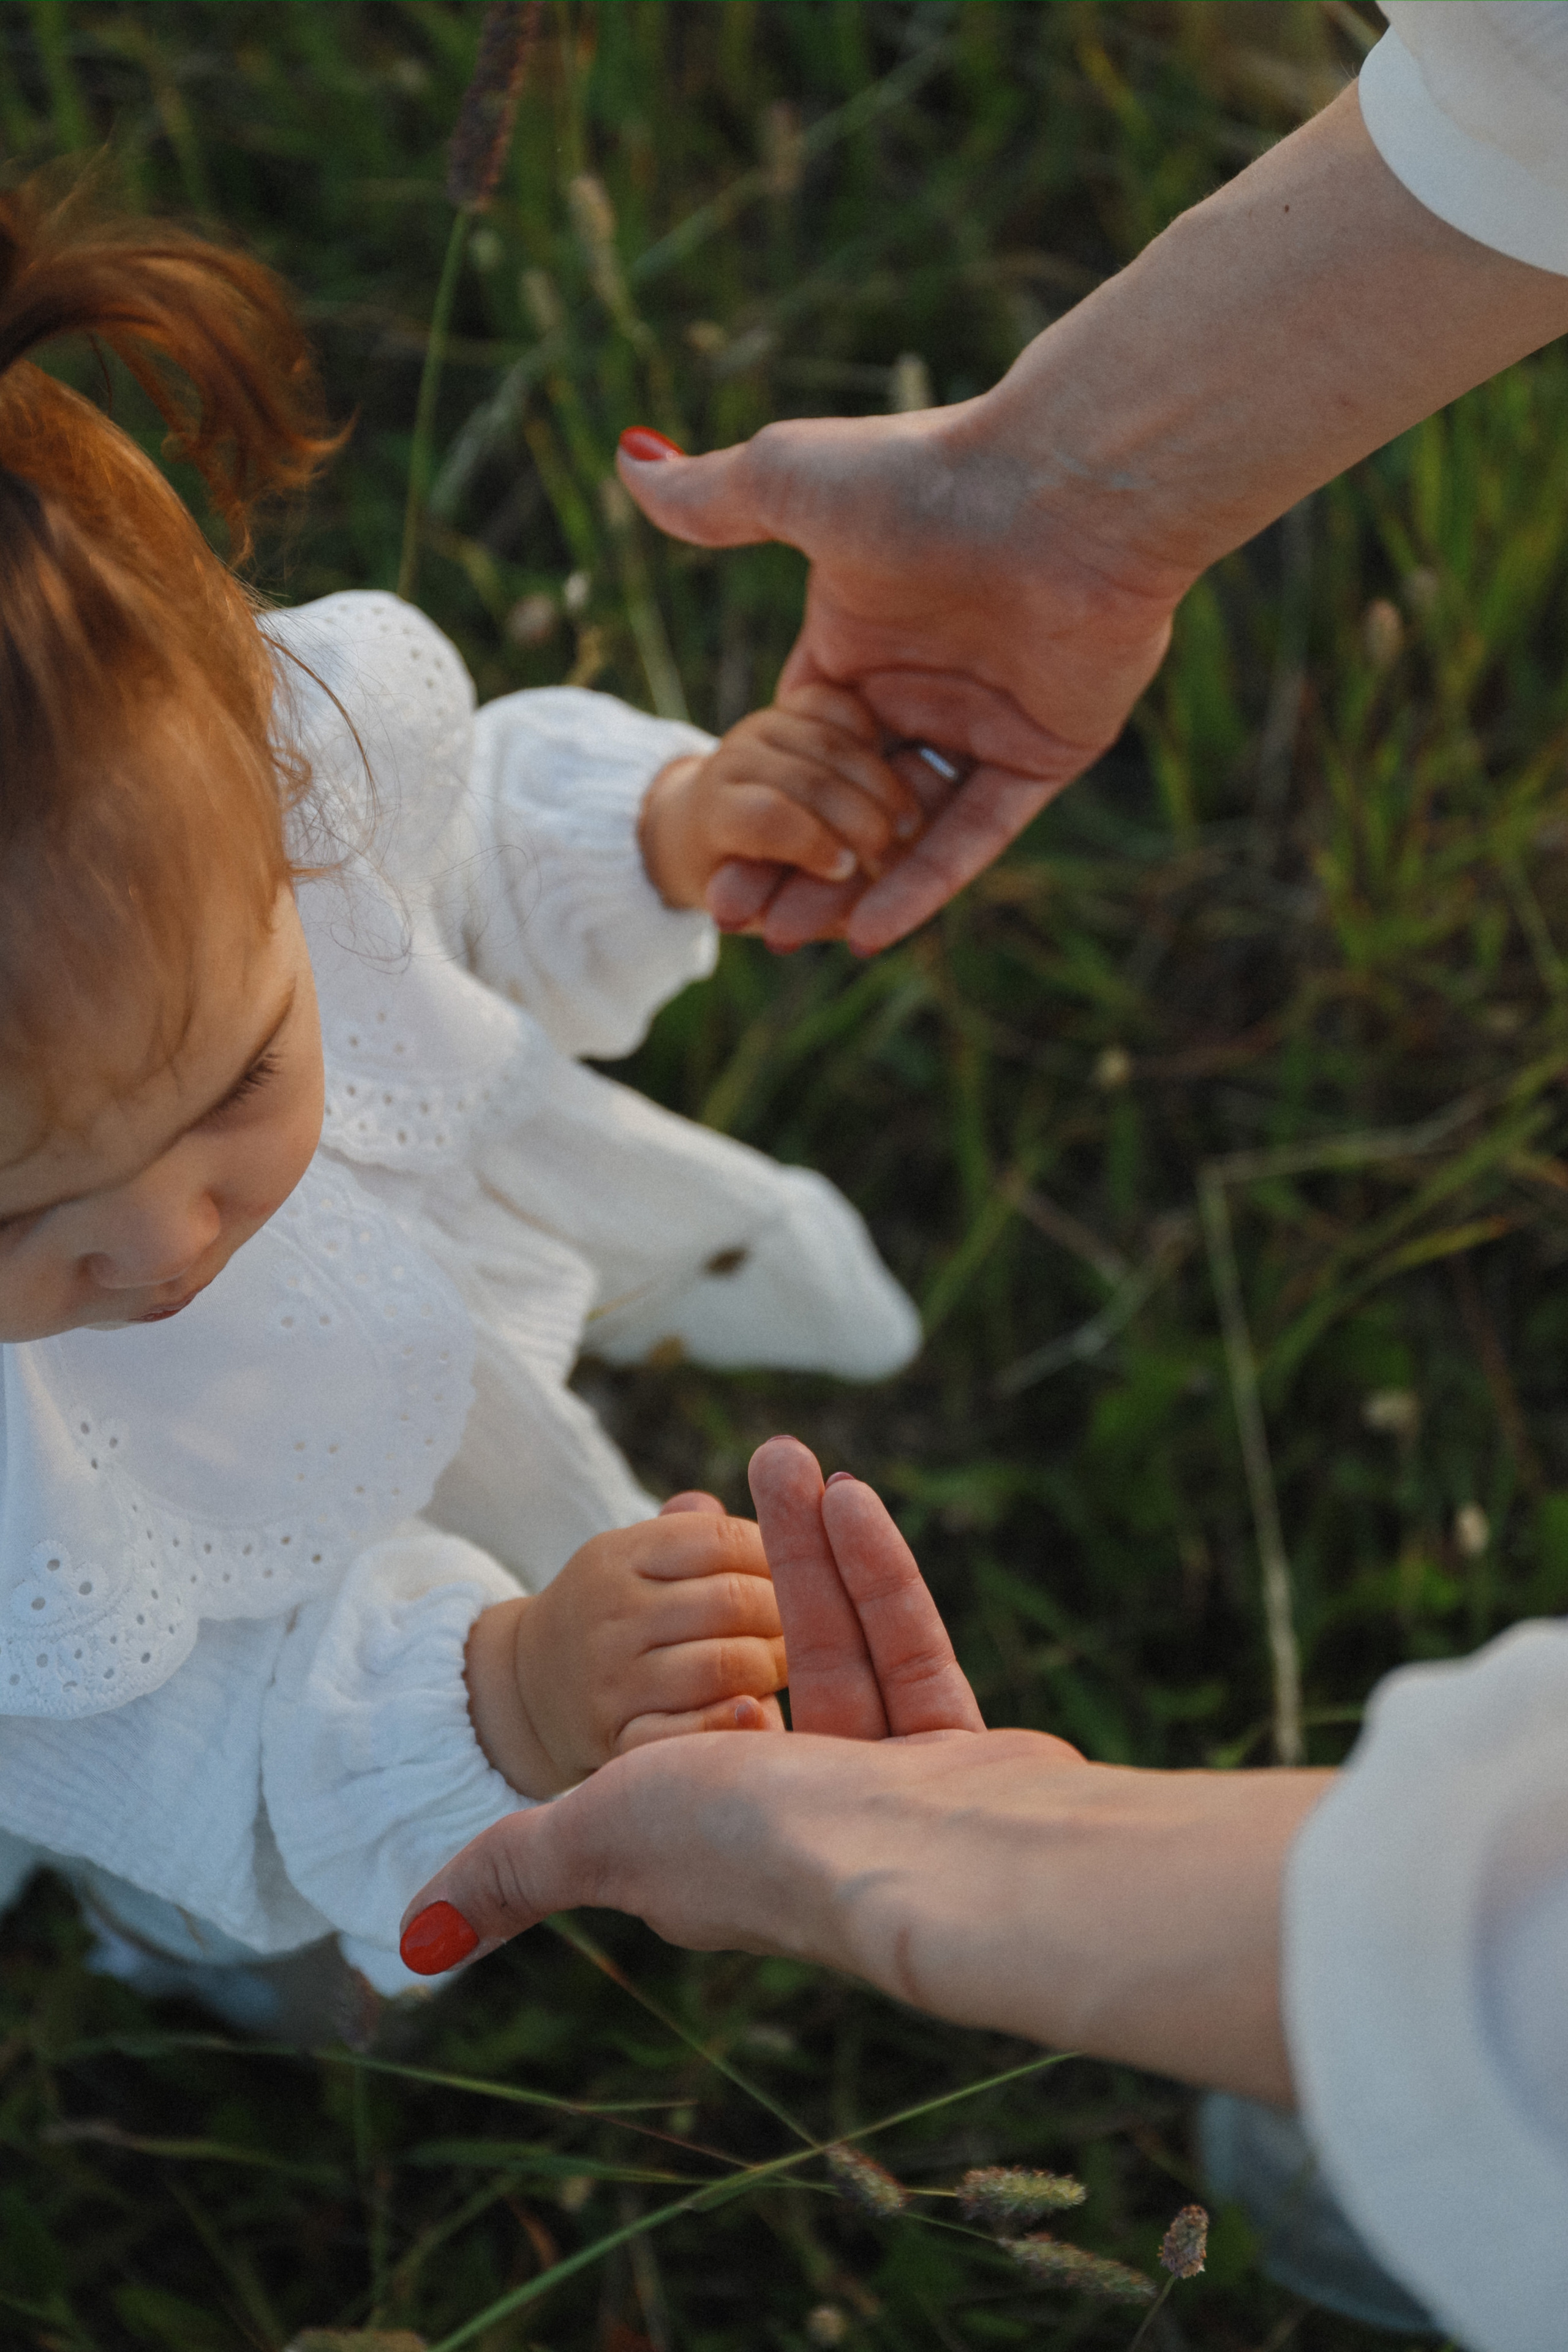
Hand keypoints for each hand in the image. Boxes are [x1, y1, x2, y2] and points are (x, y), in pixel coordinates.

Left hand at [420, 1433, 998, 1940]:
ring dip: (808, 1547)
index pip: (682, 1722)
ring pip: (841, 1645)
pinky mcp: (962, 1753)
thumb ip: (511, 1870)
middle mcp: (802, 1816)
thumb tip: (410, 1938)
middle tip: (748, 1467)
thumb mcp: (596, 1836)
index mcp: (714, 1836)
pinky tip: (847, 1499)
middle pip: (769, 1664)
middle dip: (746, 1569)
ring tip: (785, 1453)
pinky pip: (910, 1647)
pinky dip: (878, 1574)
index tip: (654, 1567)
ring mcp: (888, 1787)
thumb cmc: (758, 1850)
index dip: (669, 1650)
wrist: (936, 1877)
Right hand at [461, 1492, 784, 1799]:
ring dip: (770, 1667)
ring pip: (721, 1665)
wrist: (528, 1686)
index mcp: (621, 1554)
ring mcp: (612, 1678)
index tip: (794, 1570)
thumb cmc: (613, 1609)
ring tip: (781, 1666)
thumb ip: (698, 1527)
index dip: (773, 1553)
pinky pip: (687, 1732)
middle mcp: (613, 1612)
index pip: (720, 1539)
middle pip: (730, 1601)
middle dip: (783, 1613)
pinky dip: (728, 1723)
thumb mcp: (633, 1554)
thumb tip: (774, 1472)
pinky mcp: (616, 1737)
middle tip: (807, 1624)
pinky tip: (754, 1712)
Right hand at [619, 88, 1567, 954]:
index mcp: (864, 632)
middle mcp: (925, 680)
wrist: (1069, 488)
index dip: (758, 801)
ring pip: (909, 826)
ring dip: (852, 886)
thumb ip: (716, 500)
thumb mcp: (793, 480)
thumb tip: (632, 463)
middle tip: (737, 923)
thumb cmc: (928, 475)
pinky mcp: (1048, 752)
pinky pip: (977, 832)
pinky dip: (927, 883)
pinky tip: (870, 932)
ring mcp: (987, 719)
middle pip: (849, 796)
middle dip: (792, 861)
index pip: (803, 739)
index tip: (711, 859)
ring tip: (789, 941)